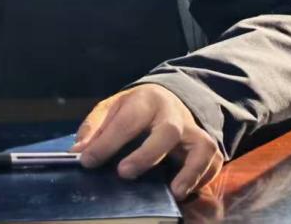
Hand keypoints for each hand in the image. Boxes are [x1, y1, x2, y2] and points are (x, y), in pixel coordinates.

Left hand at [73, 84, 221, 198]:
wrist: (168, 98)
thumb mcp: (111, 108)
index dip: (106, 143)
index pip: (126, 121)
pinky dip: (202, 178)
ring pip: (201, 146)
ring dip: (190, 170)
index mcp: (145, 100)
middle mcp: (172, 114)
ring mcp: (192, 130)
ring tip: (174, 192)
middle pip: (167, 131)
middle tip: (124, 173)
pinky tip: (184, 191)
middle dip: (146, 154)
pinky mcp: (206, 145)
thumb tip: (77, 153)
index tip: (87, 162)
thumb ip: (94, 129)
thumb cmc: (135, 109)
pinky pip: (213, 161)